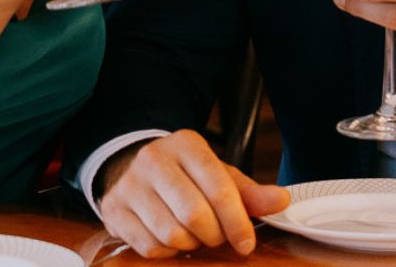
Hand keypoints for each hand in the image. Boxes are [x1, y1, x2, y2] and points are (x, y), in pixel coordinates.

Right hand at [98, 130, 288, 257]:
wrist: (130, 167)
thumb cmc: (183, 175)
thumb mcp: (217, 174)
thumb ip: (249, 191)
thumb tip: (281, 201)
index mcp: (186, 144)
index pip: (219, 188)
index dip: (238, 222)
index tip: (246, 242)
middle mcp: (154, 159)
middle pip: (195, 215)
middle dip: (214, 235)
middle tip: (217, 236)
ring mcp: (130, 185)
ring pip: (172, 234)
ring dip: (191, 244)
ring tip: (194, 234)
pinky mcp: (114, 210)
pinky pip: (150, 247)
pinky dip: (168, 251)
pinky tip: (172, 238)